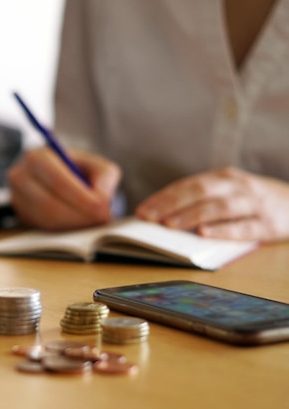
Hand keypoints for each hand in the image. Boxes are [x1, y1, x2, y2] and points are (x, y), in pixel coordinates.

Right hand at [7, 146, 120, 230]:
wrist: (55, 175)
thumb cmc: (76, 169)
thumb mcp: (94, 164)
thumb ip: (104, 177)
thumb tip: (102, 199)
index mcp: (37, 158)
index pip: (57, 181)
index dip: (81, 198)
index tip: (102, 209)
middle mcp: (21, 177)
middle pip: (49, 205)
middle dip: (79, 216)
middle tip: (102, 220)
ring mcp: (18, 199)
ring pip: (46, 220)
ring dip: (74, 226)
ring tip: (93, 223)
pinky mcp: (22, 216)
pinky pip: (44, 228)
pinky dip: (66, 231)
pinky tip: (80, 225)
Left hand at [136, 167, 288, 241]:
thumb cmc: (253, 201)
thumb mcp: (228, 192)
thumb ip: (201, 200)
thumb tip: (163, 216)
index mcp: (223, 177)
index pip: (187, 185)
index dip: (163, 197)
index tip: (143, 210)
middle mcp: (237, 186)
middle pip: (200, 192)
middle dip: (171, 204)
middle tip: (149, 218)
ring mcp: (254, 203)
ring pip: (219, 207)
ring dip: (191, 216)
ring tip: (170, 225)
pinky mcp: (268, 223)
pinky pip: (243, 226)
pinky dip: (223, 230)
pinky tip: (204, 234)